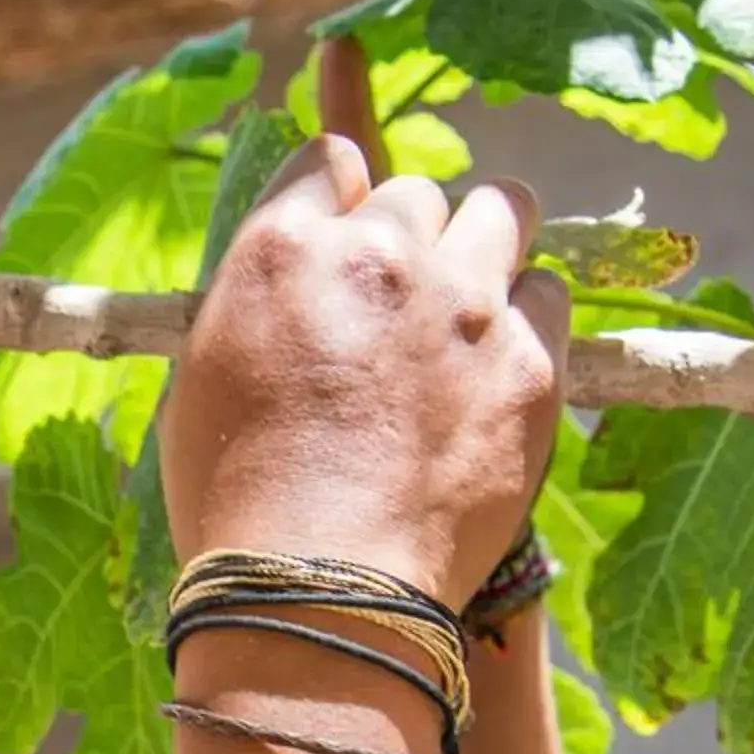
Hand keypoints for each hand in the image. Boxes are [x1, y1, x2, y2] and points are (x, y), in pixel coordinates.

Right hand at [163, 70, 567, 604]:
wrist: (320, 594)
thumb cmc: (238, 501)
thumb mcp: (202, 377)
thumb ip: (256, 299)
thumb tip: (294, 270)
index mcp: (281, 249)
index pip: (331, 160)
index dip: (340, 200)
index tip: (345, 241)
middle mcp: (379, 255)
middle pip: (419, 192)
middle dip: (412, 236)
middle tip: (402, 302)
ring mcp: (464, 305)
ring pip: (503, 212)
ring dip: (486, 248)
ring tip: (470, 310)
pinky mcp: (532, 363)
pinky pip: (551, 298)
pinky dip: (528, 322)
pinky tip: (497, 372)